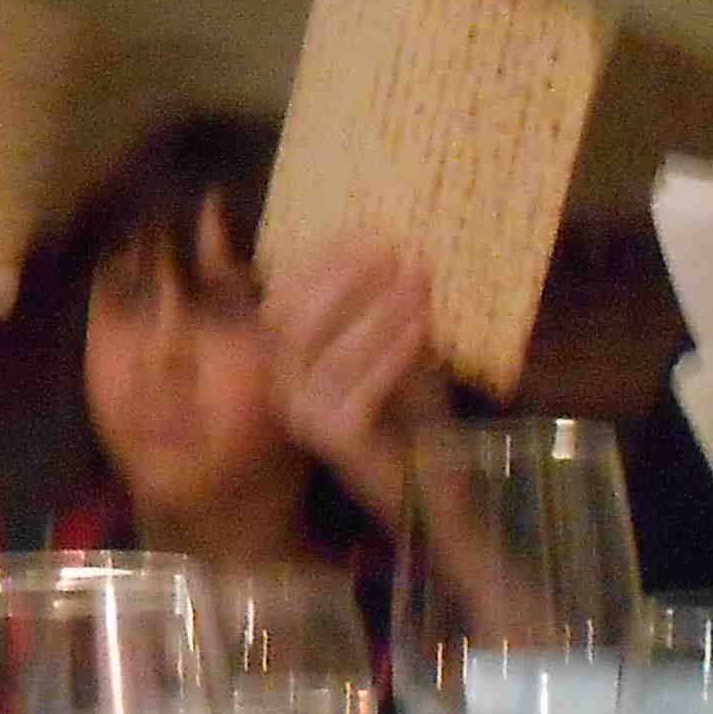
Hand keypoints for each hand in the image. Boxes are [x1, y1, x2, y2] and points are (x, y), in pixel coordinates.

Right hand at [262, 230, 443, 510]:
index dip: (323, 262)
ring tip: (416, 284)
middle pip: (298, 322)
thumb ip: (392, 305)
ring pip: (332, 354)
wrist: (428, 480)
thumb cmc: (411, 410)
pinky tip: (423, 326)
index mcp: (287, 361)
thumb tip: (403, 252)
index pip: (288, 298)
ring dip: (376, 312)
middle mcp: (283, 388)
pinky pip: (361, 388)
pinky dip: (392, 352)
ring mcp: (303, 416)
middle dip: (344, 280)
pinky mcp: (334, 438)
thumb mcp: (400, 343)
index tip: (366, 233)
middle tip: (391, 252)